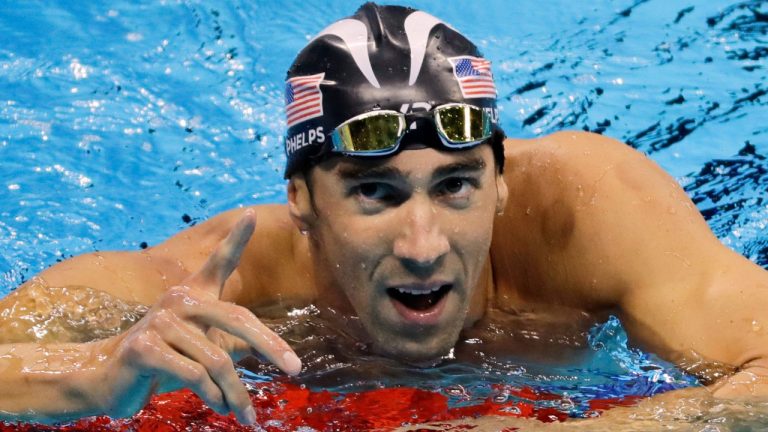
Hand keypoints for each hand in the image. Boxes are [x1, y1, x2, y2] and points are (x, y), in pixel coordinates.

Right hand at [90, 210, 299, 424]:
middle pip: (238, 320)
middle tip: (296, 369)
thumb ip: (229, 342)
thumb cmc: (163, 361)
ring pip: (217, 360)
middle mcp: (178, 300)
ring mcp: (160, 322)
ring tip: (246, 415)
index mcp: (193, 295)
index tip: (251, 213)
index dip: (235, 238)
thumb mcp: (200, 348)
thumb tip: (273, 355)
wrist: (105, 379)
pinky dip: (213, 396)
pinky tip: (218, 407)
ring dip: (236, 393)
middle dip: (271, 346)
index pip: (219, 262)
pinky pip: (194, 375)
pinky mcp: (144, 348)